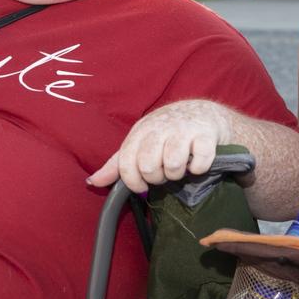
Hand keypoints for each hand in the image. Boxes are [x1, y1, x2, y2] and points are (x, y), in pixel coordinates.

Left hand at [87, 100, 232, 193]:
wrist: (202, 112)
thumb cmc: (167, 131)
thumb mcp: (140, 142)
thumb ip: (117, 163)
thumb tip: (92, 182)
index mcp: (141, 131)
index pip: (127, 163)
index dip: (133, 182)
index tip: (142, 186)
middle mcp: (160, 128)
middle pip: (148, 166)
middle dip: (156, 178)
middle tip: (163, 173)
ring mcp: (184, 130)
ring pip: (172, 165)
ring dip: (177, 174)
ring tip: (180, 168)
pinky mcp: (205, 135)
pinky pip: (199, 162)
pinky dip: (198, 169)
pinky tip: (196, 164)